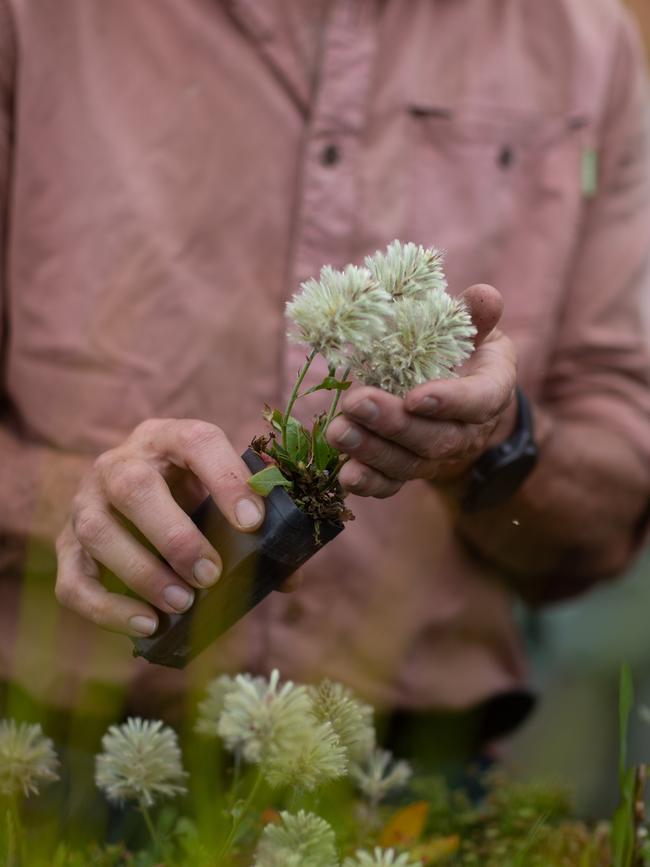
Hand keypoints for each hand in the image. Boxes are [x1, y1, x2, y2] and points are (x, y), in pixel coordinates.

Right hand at [55, 419, 265, 636]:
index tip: (253, 522)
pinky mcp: (67, 547)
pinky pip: (73, 580)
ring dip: (142, 572)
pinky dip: (107, 608)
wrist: (130, 495)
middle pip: (133, 486)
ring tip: (182, 604)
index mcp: (167, 439)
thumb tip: (289, 578)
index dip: (226, 478)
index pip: (196, 442)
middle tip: (210, 574)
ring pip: (97, 531)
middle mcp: (118, 464)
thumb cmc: (190, 496)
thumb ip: (256, 527)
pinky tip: (147, 624)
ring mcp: (85, 503)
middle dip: (174, 536)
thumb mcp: (221, 495)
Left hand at [326, 284, 517, 497]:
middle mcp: (466, 431)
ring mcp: (436, 456)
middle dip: (394, 425)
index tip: (416, 396)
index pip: (478, 400)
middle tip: (359, 403)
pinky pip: (391, 484)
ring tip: (338, 431)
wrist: (459, 399)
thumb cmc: (463, 353)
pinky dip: (369, 482)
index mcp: (490, 390)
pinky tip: (345, 474)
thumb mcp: (474, 330)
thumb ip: (475, 316)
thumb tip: (483, 295)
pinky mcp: (409, 469)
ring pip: (408, 463)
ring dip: (371, 451)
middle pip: (435, 439)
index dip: (450, 401)